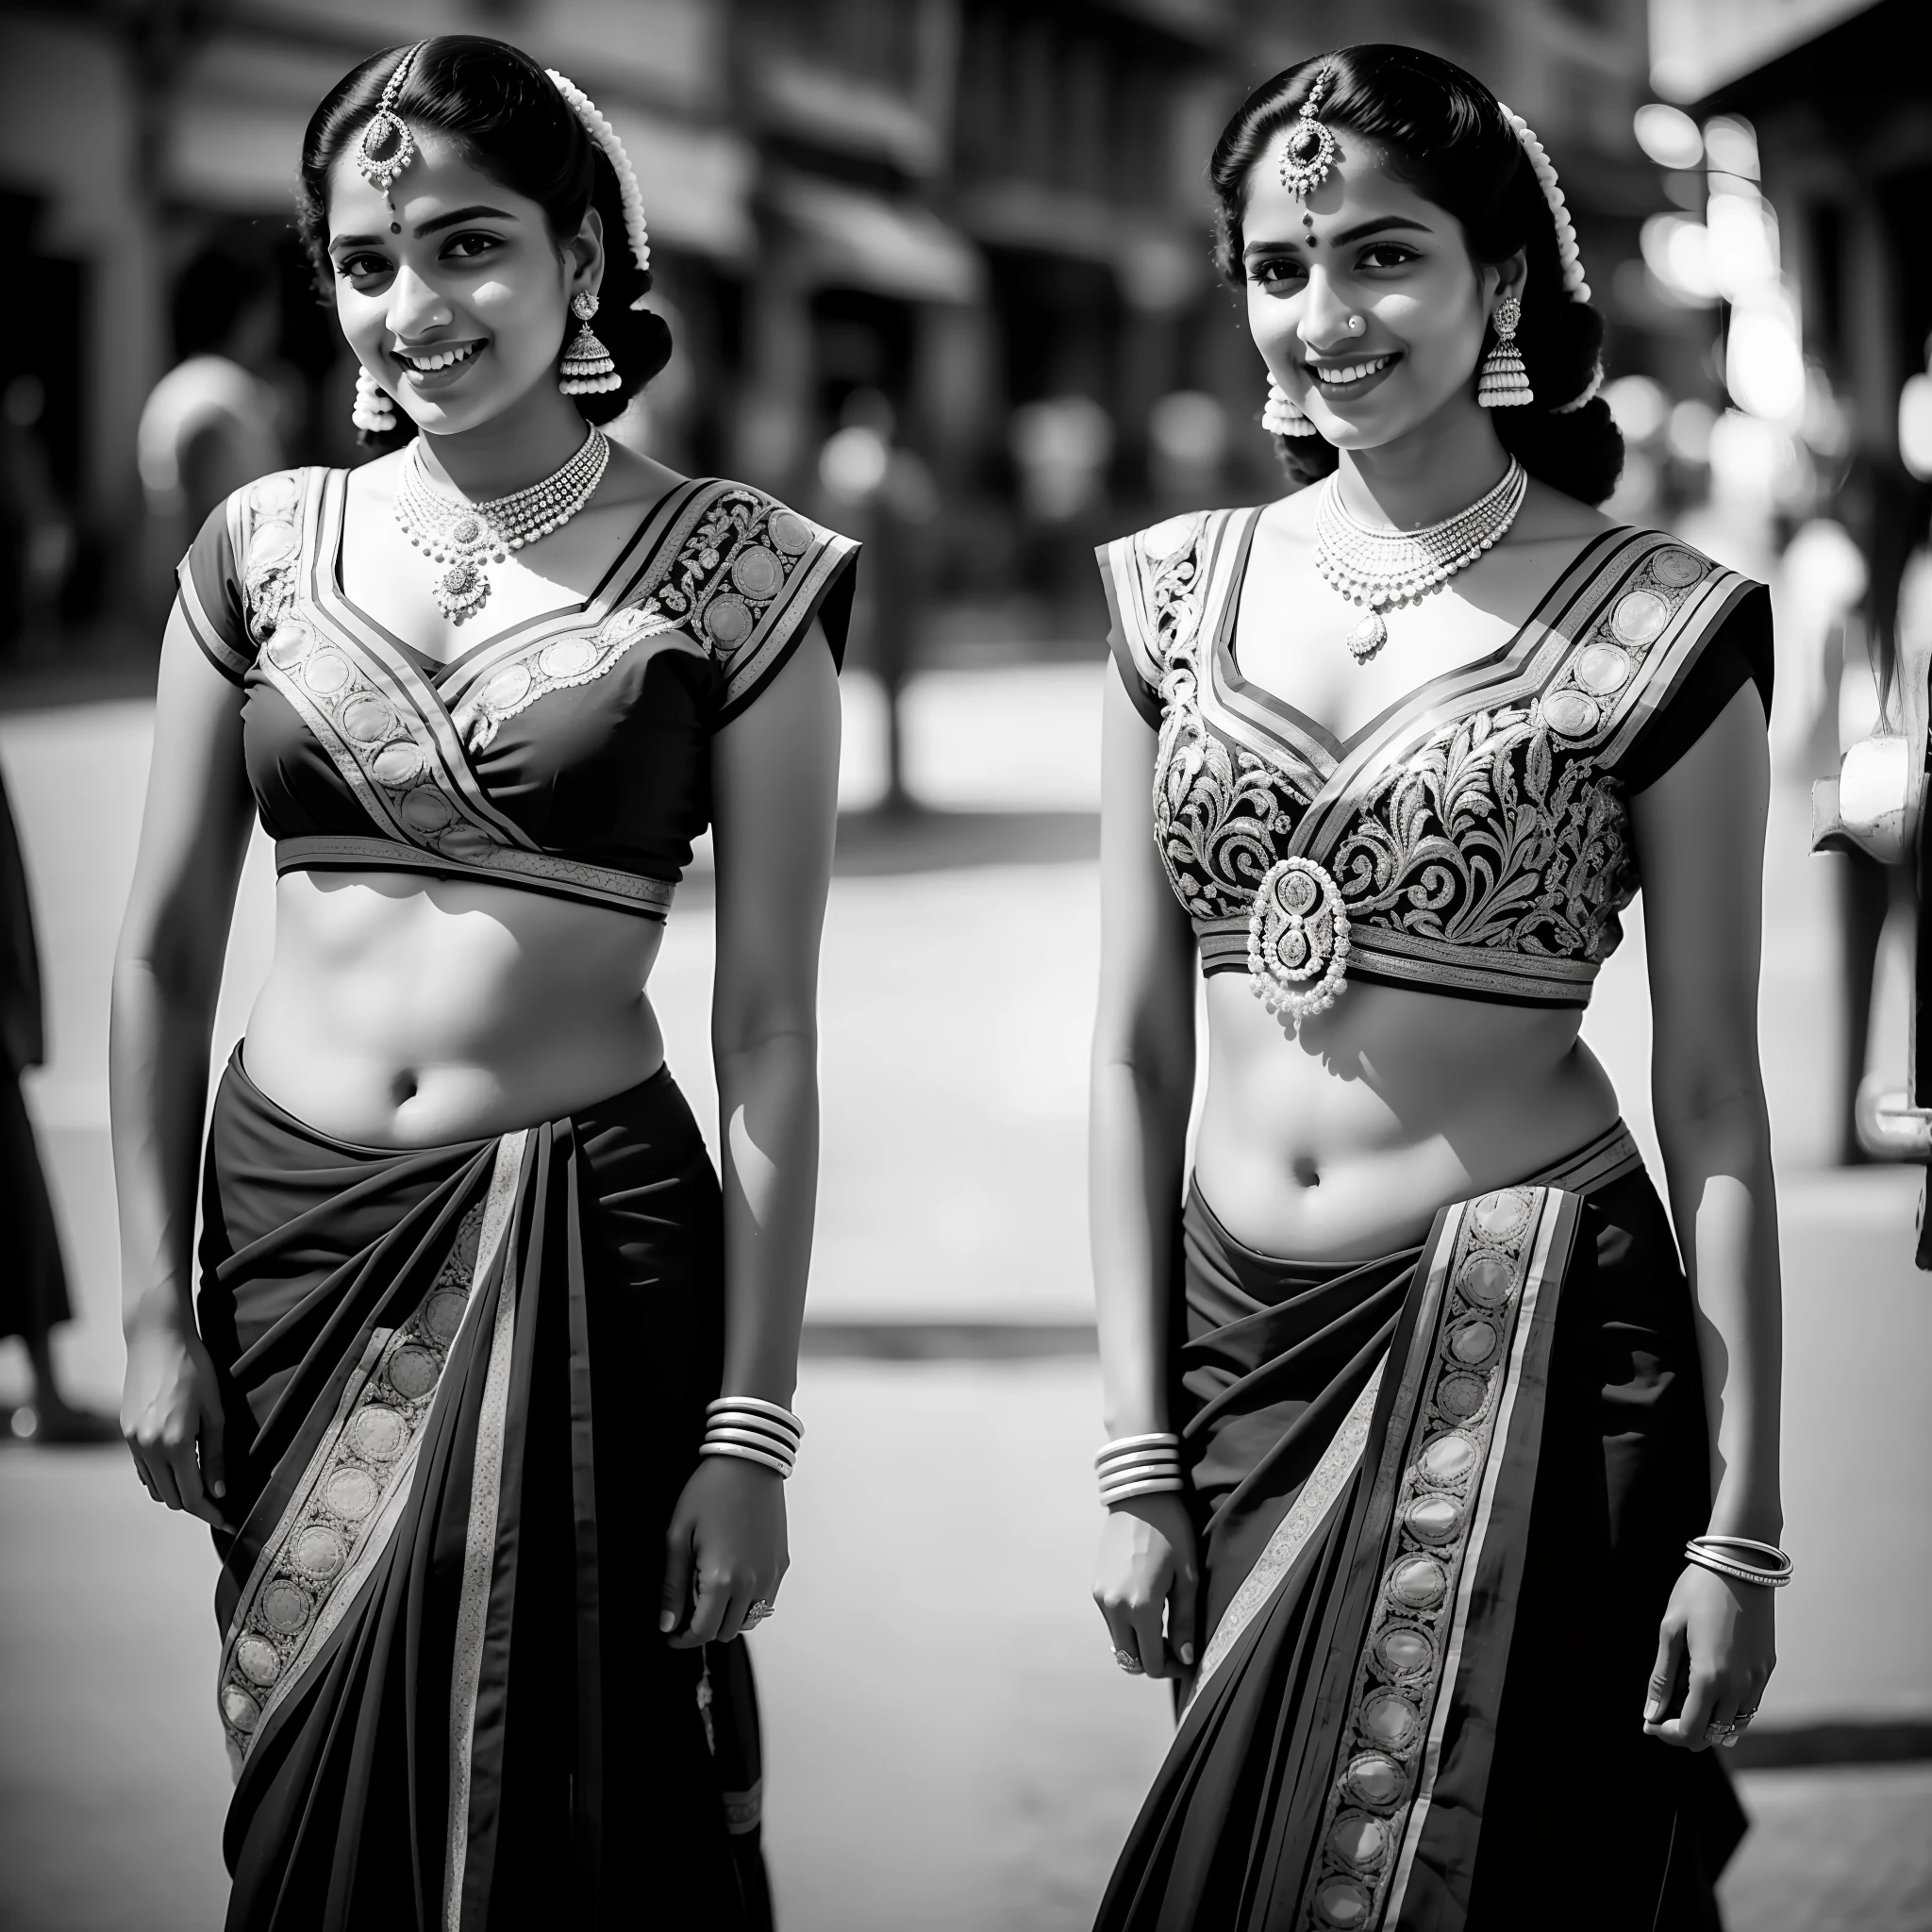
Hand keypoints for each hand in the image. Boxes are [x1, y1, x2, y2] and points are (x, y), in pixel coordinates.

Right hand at [121, 1315, 225, 1525]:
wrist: (157, 1340)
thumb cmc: (195, 1369)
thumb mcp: (216, 1412)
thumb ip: (216, 1455)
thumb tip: (219, 1491)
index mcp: (175, 1443)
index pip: (191, 1496)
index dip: (211, 1513)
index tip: (228, 1521)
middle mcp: (149, 1448)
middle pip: (171, 1498)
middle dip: (196, 1504)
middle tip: (219, 1501)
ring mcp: (133, 1442)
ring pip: (154, 1487)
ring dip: (176, 1490)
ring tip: (201, 1480)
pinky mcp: (126, 1433)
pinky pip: (143, 1469)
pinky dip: (160, 1475)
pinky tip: (180, 1464)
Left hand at [659, 1454, 788, 1648]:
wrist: (749, 1462)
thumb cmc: (711, 1491)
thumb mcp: (678, 1537)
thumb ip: (673, 1586)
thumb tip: (667, 1623)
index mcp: (721, 1578)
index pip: (703, 1632)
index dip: (682, 1639)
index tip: (672, 1634)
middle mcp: (751, 1583)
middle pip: (726, 1632)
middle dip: (704, 1628)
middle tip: (687, 1609)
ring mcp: (771, 1575)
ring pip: (749, 1621)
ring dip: (728, 1617)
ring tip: (710, 1592)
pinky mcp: (781, 1564)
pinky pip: (766, 1601)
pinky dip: (748, 1602)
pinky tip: (733, 1578)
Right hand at [1093, 1491, 1197, 1680]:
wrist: (1139, 1496)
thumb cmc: (1171, 1532)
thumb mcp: (1187, 1577)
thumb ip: (1185, 1621)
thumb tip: (1185, 1658)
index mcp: (1140, 1608)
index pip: (1151, 1663)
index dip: (1171, 1668)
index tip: (1187, 1660)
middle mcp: (1114, 1607)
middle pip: (1130, 1659)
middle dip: (1153, 1659)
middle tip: (1176, 1646)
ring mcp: (1100, 1597)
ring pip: (1119, 1641)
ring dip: (1139, 1643)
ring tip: (1163, 1625)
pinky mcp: (1096, 1586)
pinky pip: (1111, 1620)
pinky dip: (1127, 1625)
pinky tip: (1146, 1606)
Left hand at [1643, 1562, 1775, 1748]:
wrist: (1740, 1565)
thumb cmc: (1698, 1591)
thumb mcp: (1670, 1630)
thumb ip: (1662, 1677)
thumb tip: (1651, 1714)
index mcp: (1710, 1678)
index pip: (1690, 1730)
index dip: (1666, 1733)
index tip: (1650, 1723)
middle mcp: (1739, 1687)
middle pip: (1712, 1734)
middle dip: (1685, 1731)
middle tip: (1663, 1714)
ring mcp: (1758, 1679)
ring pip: (1734, 1725)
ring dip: (1709, 1723)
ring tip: (1685, 1702)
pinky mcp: (1767, 1668)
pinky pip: (1749, 1706)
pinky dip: (1729, 1711)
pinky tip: (1710, 1691)